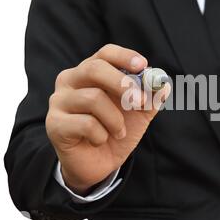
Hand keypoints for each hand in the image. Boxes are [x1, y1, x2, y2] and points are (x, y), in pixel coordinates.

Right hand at [45, 44, 170, 194]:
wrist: (97, 165)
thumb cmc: (114, 132)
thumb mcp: (138, 115)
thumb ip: (150, 99)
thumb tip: (165, 85)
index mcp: (89, 72)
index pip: (105, 54)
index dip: (124, 57)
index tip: (143, 65)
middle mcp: (70, 81)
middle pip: (95, 68)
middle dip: (123, 84)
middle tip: (140, 102)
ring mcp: (59, 101)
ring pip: (93, 98)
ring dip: (115, 119)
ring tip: (119, 132)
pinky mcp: (55, 124)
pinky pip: (86, 123)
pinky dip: (101, 135)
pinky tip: (100, 141)